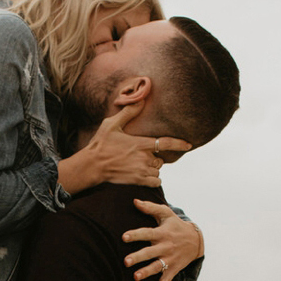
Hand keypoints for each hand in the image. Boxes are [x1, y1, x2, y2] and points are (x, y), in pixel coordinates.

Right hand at [61, 110, 180, 194]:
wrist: (92, 166)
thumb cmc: (101, 144)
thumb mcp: (112, 124)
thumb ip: (128, 112)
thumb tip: (141, 99)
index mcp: (140, 143)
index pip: (165, 143)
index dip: (179, 144)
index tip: (189, 145)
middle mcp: (144, 158)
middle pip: (160, 159)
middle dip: (155, 157)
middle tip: (141, 156)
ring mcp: (141, 170)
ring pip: (158, 170)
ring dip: (153, 169)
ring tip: (140, 165)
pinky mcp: (138, 181)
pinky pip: (155, 182)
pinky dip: (153, 179)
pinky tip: (144, 175)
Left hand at [121, 202, 204, 280]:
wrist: (196, 240)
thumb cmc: (175, 225)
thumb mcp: (166, 214)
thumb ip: (150, 208)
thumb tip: (134, 201)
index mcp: (162, 233)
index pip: (147, 233)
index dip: (136, 235)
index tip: (124, 237)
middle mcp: (165, 247)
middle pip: (149, 253)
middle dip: (138, 257)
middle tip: (126, 261)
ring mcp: (169, 259)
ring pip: (156, 267)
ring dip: (146, 272)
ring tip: (135, 277)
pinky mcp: (173, 269)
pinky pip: (166, 280)